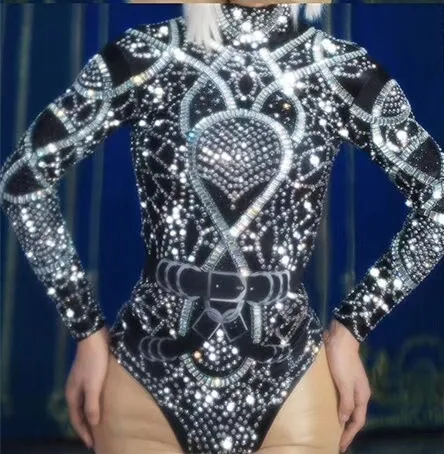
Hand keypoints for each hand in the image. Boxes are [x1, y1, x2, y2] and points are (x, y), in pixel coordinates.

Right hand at [65, 326, 109, 448]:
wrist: (94, 336)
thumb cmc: (94, 362)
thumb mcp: (93, 385)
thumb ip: (92, 404)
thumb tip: (93, 424)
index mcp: (72, 394)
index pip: (76, 419)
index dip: (84, 432)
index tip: (92, 444)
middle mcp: (74, 389)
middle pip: (79, 412)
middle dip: (86, 426)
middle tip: (96, 438)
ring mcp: (81, 380)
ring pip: (85, 402)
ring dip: (91, 413)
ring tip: (101, 423)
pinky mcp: (90, 372)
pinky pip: (91, 393)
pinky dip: (96, 402)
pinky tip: (105, 402)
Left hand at [323, 319, 371, 452]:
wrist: (340, 338)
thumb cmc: (342, 361)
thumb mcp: (344, 384)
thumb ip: (345, 403)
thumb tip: (343, 421)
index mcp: (362, 395)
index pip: (357, 421)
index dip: (349, 434)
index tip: (340, 446)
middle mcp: (359, 392)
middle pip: (354, 416)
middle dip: (346, 430)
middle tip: (336, 441)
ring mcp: (351, 384)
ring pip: (347, 407)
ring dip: (341, 418)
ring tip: (332, 428)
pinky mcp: (342, 378)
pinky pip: (341, 398)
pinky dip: (337, 406)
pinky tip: (328, 408)